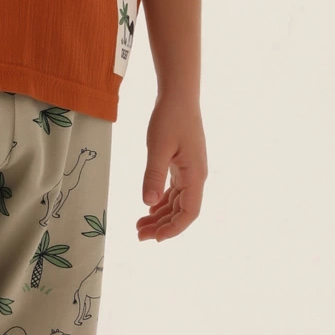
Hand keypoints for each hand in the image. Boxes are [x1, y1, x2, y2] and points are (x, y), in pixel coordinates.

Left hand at [136, 92, 206, 241]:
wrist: (179, 96)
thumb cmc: (170, 118)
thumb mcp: (158, 147)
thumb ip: (153, 176)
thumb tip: (147, 204)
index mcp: (195, 176)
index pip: (189, 213)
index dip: (174, 229)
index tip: (155, 239)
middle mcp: (195, 177)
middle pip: (182, 211)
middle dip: (162, 226)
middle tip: (139, 235)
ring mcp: (190, 171)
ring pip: (177, 202)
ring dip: (160, 216)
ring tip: (139, 225)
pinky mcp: (182, 165)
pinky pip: (174, 191)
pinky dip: (162, 202)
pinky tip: (149, 208)